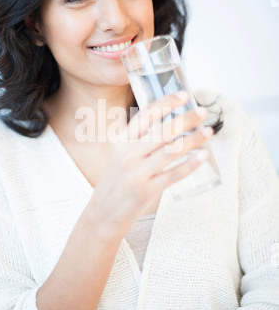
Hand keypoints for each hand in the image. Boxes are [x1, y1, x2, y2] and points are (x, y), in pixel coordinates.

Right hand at [90, 92, 211, 235]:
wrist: (102, 214)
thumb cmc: (115, 183)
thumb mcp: (120, 156)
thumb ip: (138, 142)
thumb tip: (170, 126)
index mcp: (121, 141)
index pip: (145, 115)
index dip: (166, 103)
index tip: (183, 95)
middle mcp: (128, 154)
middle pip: (162, 131)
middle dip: (186, 119)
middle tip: (203, 112)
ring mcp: (137, 173)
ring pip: (171, 151)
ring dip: (193, 140)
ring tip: (208, 132)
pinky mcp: (146, 191)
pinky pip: (173, 174)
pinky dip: (190, 164)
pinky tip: (203, 156)